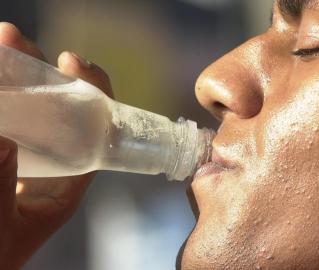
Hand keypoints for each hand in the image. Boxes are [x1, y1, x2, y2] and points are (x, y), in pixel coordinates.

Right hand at [0, 22, 112, 269]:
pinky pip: (8, 117)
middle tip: (14, 38)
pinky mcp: (5, 151)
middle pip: (57, 110)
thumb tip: (2, 138)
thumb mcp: (1, 233)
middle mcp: (51, 163)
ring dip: (14, 74)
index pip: (96, 132)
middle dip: (40, 72)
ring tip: (1, 42)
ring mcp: (22, 156)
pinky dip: (2, 93)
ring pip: (27, 109)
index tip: (75, 61)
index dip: (94, 93)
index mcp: (67, 182)